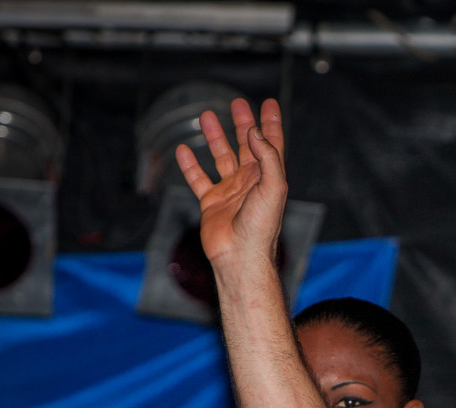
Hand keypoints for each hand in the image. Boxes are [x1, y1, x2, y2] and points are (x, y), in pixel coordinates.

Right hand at [176, 98, 286, 270]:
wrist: (240, 256)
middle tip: (238, 104)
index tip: (268, 103)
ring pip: (221, 157)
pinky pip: (199, 179)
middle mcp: (250, 182)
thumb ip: (267, 157)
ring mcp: (230, 192)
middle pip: (246, 146)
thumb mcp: (272, 188)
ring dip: (215, 137)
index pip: (271, 144)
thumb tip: (255, 132)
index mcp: (267, 177)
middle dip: (243, 124)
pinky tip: (182, 150)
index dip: (270, 123)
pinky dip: (190, 165)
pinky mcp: (211, 203)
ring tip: (206, 115)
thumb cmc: (261, 227)